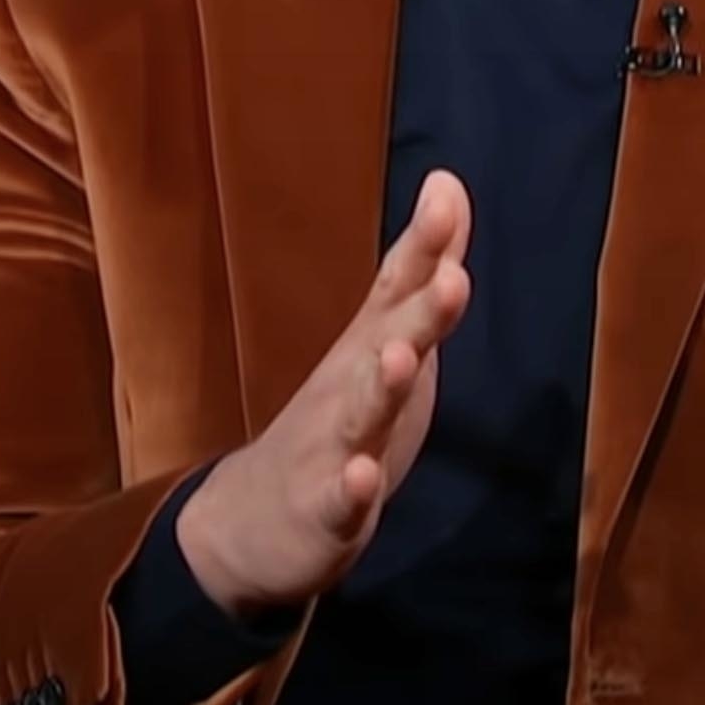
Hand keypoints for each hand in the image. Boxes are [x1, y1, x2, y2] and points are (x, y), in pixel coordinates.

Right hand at [175, 169, 472, 619]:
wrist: (252, 520)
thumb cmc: (336, 420)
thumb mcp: (387, 341)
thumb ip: (419, 271)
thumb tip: (448, 185)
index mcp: (367, 349)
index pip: (395, 290)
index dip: (422, 248)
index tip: (444, 197)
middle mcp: (346, 389)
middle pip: (383, 345)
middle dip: (418, 314)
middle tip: (451, 277)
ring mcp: (331, 449)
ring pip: (359, 416)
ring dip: (379, 388)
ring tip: (400, 360)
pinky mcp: (323, 510)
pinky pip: (338, 501)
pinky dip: (351, 489)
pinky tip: (363, 478)